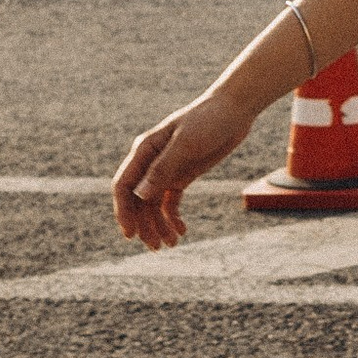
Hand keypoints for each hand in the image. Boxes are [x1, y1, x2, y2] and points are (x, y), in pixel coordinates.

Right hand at [112, 87, 256, 249]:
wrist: (234, 110)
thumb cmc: (208, 120)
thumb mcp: (186, 144)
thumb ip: (162, 169)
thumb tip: (139, 195)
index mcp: (144, 150)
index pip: (124, 186)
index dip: (123, 211)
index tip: (130, 234)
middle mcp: (151, 162)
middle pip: (138, 200)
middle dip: (143, 224)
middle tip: (155, 247)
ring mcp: (167, 169)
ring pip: (154, 204)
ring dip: (158, 225)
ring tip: (170, 244)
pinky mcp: (182, 174)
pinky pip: (171, 202)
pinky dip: (173, 218)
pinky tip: (181, 230)